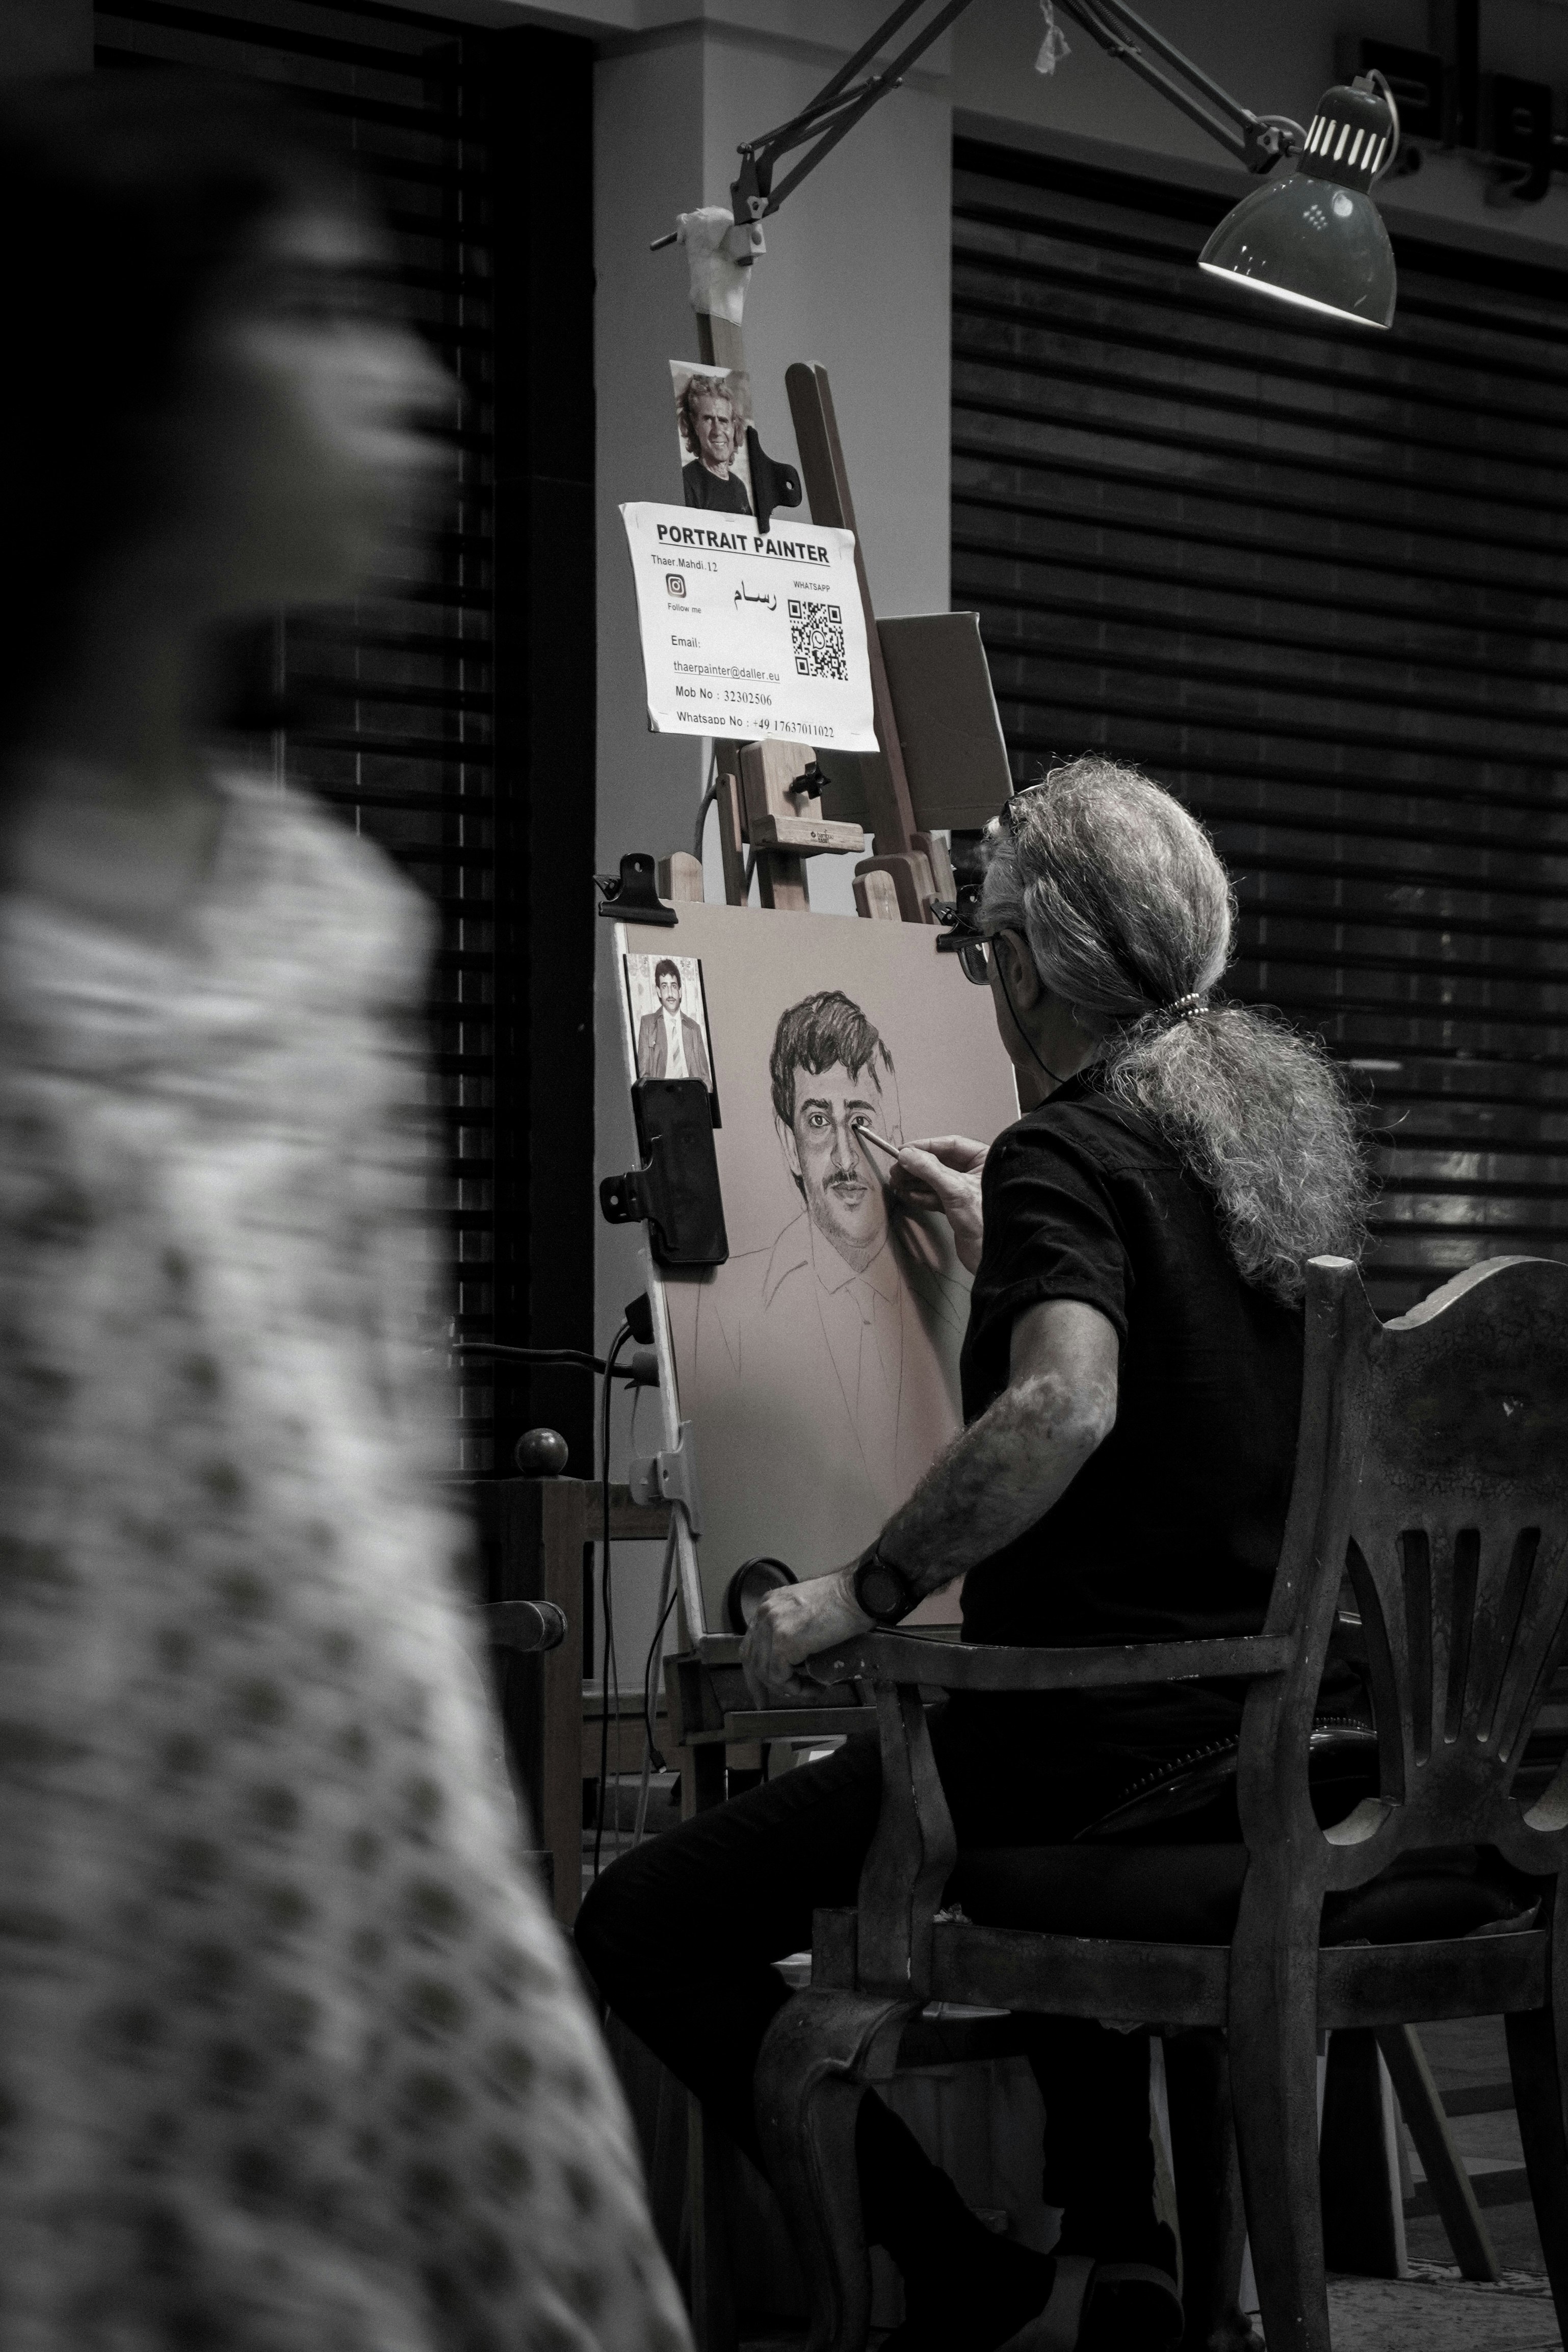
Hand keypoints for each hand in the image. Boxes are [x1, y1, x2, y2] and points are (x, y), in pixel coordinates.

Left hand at [741, 1568, 871, 1706]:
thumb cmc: (845, 1600)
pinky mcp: (784, 1642)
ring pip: (766, 1671)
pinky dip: (796, 1688)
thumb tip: (795, 1658)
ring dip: (786, 1687)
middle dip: (759, 1684)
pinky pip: (780, 1677)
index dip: (754, 1667)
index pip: (751, 1642)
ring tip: (808, 1691)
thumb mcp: (807, 1610)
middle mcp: (765, 1614)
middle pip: (751, 1658)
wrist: (857, 1593)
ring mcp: (772, 1627)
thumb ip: (793, 1628)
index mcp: (769, 1604)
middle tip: (765, 1702)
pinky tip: (813, 1688)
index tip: (761, 1685)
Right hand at [889, 1135, 987, 1273]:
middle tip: (897, 1169)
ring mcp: (967, 1191)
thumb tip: (907, 1155)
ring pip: (936, 1180)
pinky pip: (936, 1196)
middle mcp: (977, 1173)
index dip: (926, 1146)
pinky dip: (921, 1195)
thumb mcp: (955, 1189)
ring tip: (897, 1182)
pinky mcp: (959, 1208)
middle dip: (917, 1166)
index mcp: (986, 1161)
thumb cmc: (985, 1221)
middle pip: (941, 1162)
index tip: (904, 1150)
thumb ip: (930, 1170)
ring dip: (915, 1181)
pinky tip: (907, 1194)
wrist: (992, 1256)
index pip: (952, 1145)